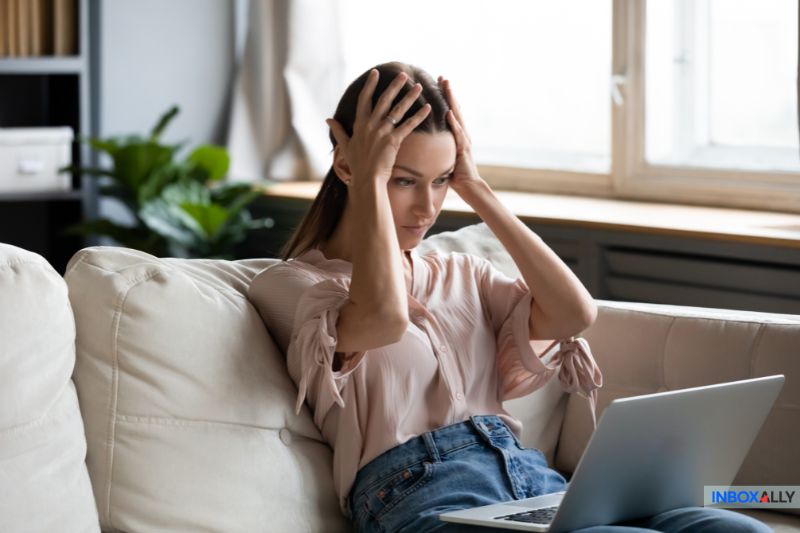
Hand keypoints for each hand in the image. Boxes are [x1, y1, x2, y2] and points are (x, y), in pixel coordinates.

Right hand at [327, 70, 430, 186]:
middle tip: (403, 74)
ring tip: (419, 87)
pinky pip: (408, 125)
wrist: (367, 179)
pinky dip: (418, 116)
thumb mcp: (344, 146)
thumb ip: (338, 130)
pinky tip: (428, 108)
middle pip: (384, 100)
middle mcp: (371, 125)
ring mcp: (383, 132)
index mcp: (360, 124)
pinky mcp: (394, 141)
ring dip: (409, 97)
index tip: (376, 72)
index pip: (365, 99)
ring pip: (398, 110)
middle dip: (395, 86)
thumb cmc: (356, 164)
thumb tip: (328, 119)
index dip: (370, 85)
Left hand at [438, 76, 483, 193]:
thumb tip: (424, 142)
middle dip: (449, 93)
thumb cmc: (455, 174)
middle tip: (442, 77)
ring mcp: (464, 140)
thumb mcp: (443, 156)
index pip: (450, 112)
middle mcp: (462, 134)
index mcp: (456, 134)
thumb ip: (437, 146)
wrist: (469, 187)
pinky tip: (449, 113)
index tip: (437, 83)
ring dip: (452, 101)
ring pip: (458, 116)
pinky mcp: (463, 149)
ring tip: (447, 87)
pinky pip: (458, 134)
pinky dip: (454, 123)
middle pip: (455, 109)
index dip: (444, 98)